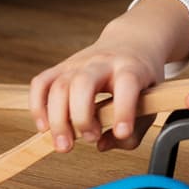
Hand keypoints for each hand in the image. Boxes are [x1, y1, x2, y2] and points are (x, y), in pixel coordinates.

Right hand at [28, 40, 164, 154]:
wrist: (132, 43)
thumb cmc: (141, 77)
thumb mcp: (151, 102)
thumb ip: (134, 131)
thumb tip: (102, 145)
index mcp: (132, 67)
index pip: (127, 84)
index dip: (124, 110)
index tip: (121, 133)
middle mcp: (103, 62)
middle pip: (83, 83)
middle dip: (81, 118)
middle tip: (89, 139)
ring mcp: (79, 63)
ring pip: (59, 86)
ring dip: (57, 120)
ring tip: (65, 144)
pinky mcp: (61, 67)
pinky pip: (40, 83)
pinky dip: (37, 107)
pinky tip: (45, 127)